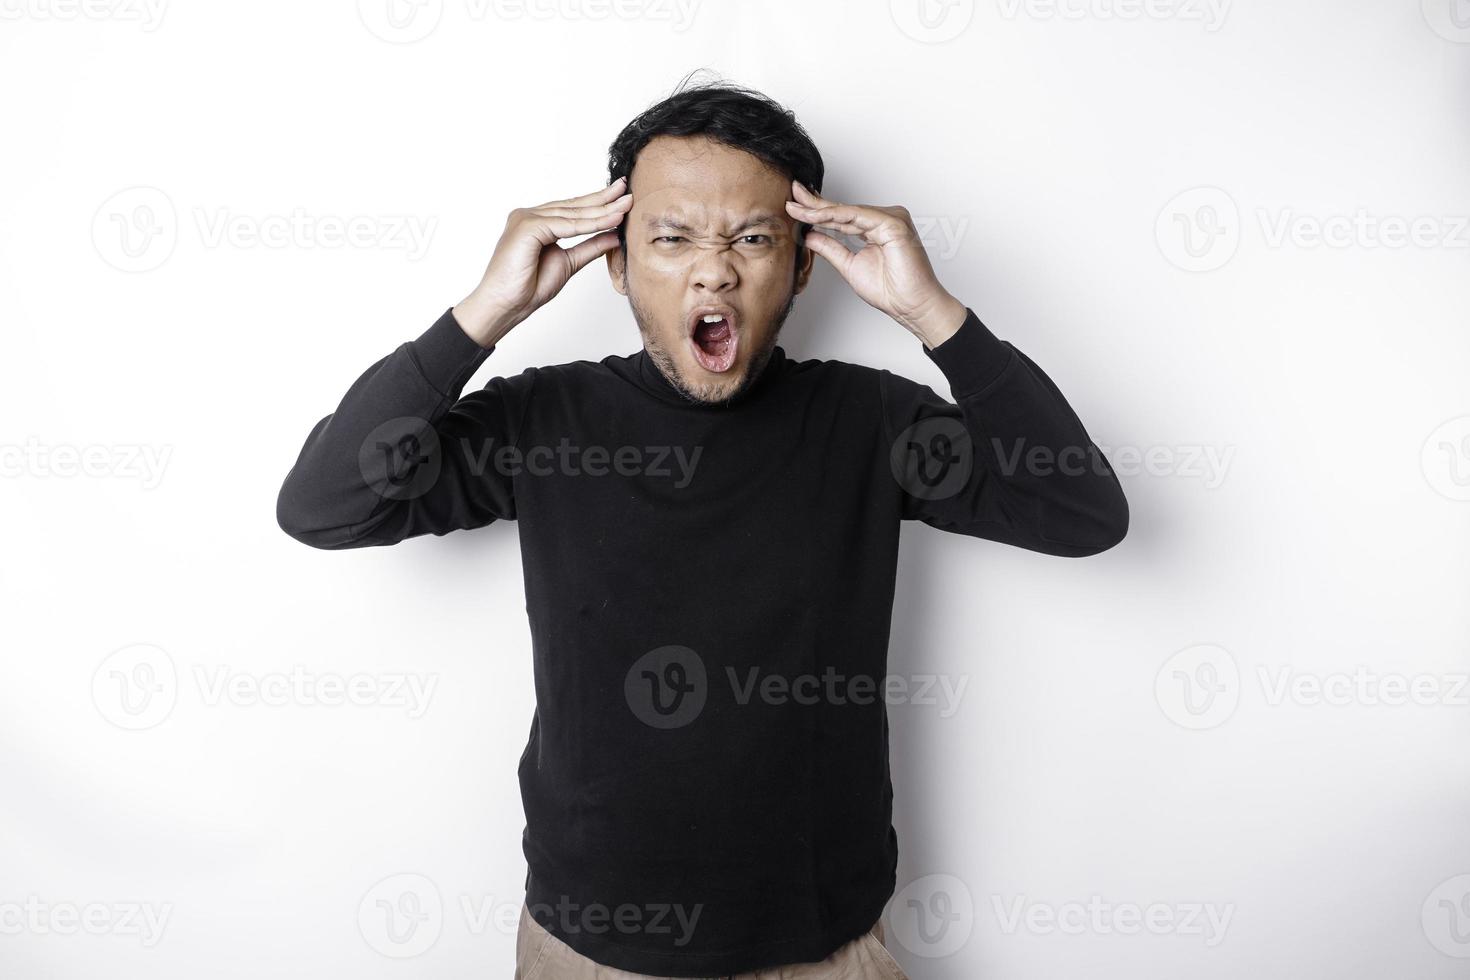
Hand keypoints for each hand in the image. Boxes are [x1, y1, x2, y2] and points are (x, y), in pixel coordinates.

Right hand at [453, 177, 633, 347]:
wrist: (505, 306)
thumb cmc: (527, 288)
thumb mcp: (569, 263)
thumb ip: (590, 247)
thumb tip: (614, 236)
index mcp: (536, 222)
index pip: (572, 209)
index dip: (598, 203)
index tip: (621, 198)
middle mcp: (529, 215)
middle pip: (573, 206)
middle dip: (603, 199)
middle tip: (628, 190)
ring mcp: (526, 218)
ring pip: (572, 214)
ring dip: (602, 211)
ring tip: (626, 206)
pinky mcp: (527, 227)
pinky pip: (565, 225)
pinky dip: (590, 224)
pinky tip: (611, 219)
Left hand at [786, 181, 966, 348]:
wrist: (910, 305)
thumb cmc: (889, 290)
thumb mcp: (849, 265)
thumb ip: (831, 248)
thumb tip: (809, 234)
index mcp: (875, 228)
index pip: (841, 216)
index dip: (817, 210)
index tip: (794, 207)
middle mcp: (884, 219)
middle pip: (843, 209)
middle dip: (815, 202)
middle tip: (793, 193)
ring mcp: (891, 219)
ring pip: (848, 211)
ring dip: (821, 209)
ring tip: (798, 207)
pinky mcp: (894, 224)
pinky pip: (859, 216)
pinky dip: (836, 216)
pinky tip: (817, 215)